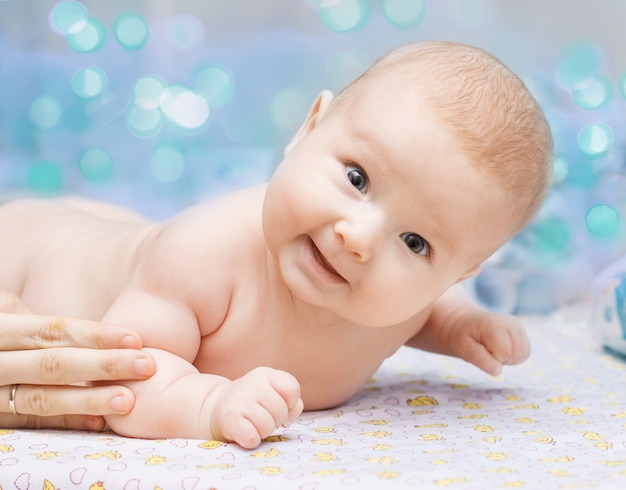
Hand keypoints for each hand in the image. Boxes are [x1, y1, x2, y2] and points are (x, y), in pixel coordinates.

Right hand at [0, 292, 155, 430]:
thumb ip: (27, 323)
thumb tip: (75, 325)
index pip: (51, 330)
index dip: (94, 335)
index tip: (135, 338)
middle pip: (51, 363)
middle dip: (102, 365)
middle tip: (147, 365)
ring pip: (38, 398)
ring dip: (87, 399)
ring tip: (127, 400)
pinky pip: (29, 423)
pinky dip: (65, 422)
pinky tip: (98, 423)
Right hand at [209, 367, 303, 448]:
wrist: (215, 407)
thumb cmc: (252, 403)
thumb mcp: (273, 394)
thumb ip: (292, 402)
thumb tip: (288, 418)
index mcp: (266, 375)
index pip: (292, 388)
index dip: (290, 403)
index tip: (280, 407)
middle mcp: (253, 383)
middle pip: (281, 411)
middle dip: (276, 420)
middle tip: (262, 418)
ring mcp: (240, 399)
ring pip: (267, 426)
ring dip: (263, 431)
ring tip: (252, 424)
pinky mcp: (229, 418)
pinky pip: (252, 437)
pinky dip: (251, 440)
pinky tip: (244, 432)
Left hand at [450, 311, 529, 375]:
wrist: (466, 323)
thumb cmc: (463, 336)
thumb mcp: (463, 348)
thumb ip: (480, 359)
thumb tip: (497, 371)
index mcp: (494, 325)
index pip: (504, 353)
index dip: (493, 359)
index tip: (481, 350)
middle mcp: (510, 323)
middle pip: (516, 354)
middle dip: (501, 359)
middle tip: (486, 351)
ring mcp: (517, 326)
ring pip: (523, 354)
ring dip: (509, 359)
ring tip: (493, 350)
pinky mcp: (521, 331)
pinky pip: (525, 352)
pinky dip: (514, 356)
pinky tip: (502, 350)